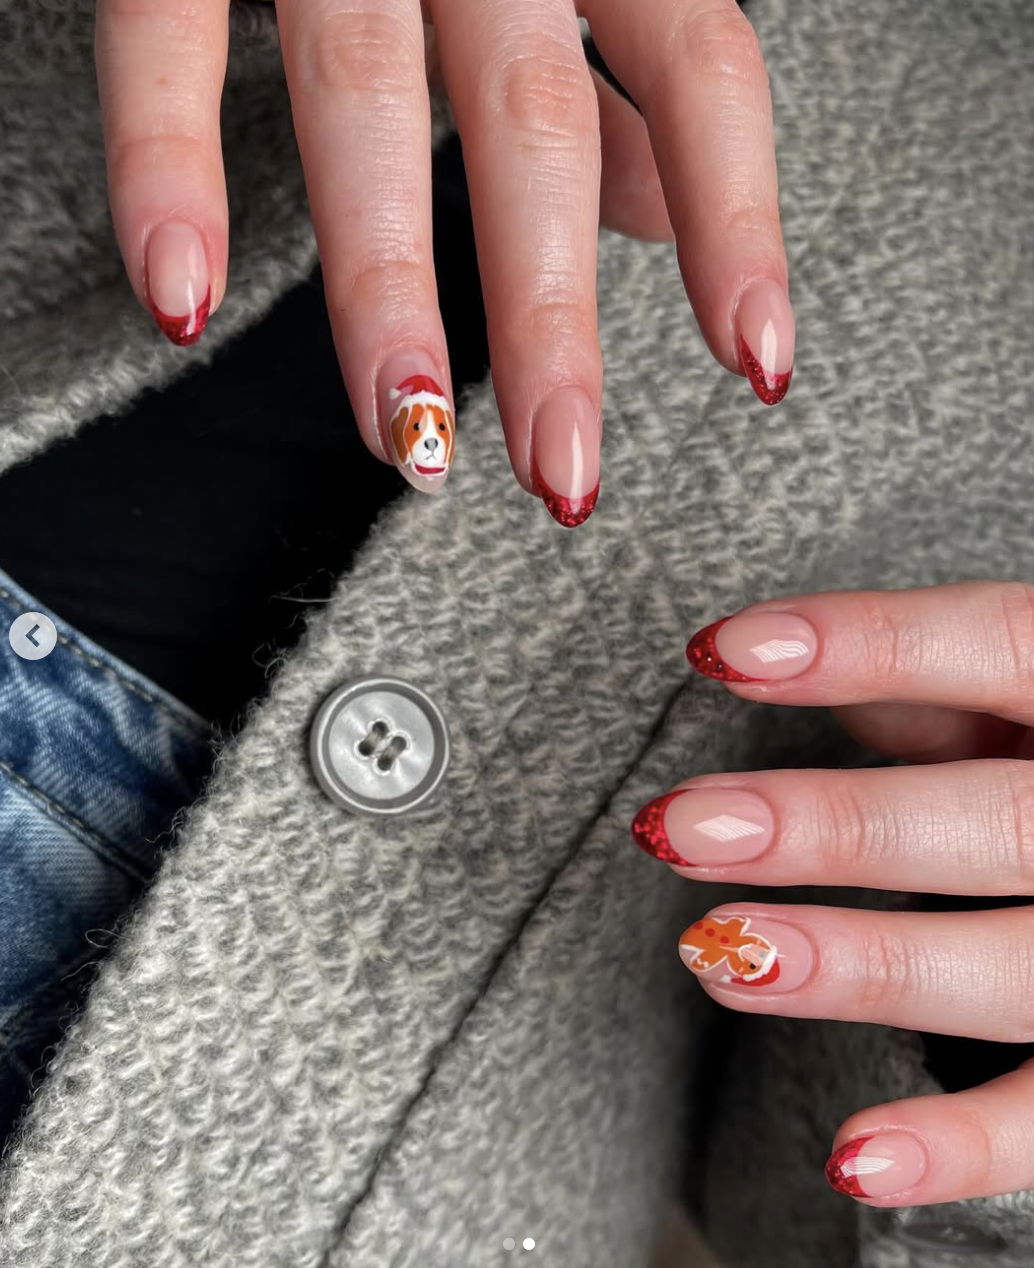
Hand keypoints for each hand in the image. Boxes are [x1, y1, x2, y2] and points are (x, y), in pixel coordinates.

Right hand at [93, 0, 793, 522]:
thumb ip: (616, 77)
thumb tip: (660, 217)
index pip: (698, 65)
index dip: (735, 220)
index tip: (758, 363)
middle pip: (532, 120)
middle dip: (548, 319)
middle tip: (562, 476)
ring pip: (363, 98)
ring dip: (385, 291)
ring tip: (405, 434)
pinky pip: (170, 31)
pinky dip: (170, 162)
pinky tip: (185, 295)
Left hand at [632, 580, 1033, 1205]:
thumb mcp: (1020, 701)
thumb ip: (931, 686)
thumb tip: (790, 659)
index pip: (996, 646)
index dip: (865, 645)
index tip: (720, 652)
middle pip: (996, 823)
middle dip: (834, 828)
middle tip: (684, 830)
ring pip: (1015, 971)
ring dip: (860, 967)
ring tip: (718, 955)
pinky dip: (963, 1149)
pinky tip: (853, 1159)